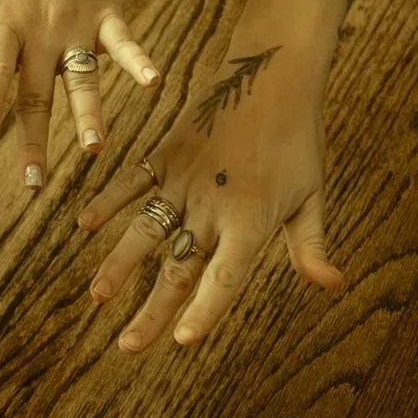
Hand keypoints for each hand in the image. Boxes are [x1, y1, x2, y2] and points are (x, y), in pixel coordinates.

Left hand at [0, 0, 156, 187]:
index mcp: (3, 19)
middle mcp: (40, 28)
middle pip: (37, 91)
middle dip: (34, 138)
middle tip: (32, 181)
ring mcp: (77, 22)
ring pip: (83, 77)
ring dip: (89, 115)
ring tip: (92, 150)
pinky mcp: (108, 10)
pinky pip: (125, 41)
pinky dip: (138, 60)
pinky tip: (153, 82)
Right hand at [86, 44, 338, 345]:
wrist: (274, 70)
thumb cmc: (298, 138)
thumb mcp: (312, 194)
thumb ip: (311, 244)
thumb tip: (332, 285)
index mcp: (252, 220)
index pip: (224, 278)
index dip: (205, 311)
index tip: (183, 341)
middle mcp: (213, 205)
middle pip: (178, 267)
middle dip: (152, 311)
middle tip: (128, 347)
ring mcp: (185, 179)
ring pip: (146, 231)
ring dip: (119, 265)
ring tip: (97, 297)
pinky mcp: (167, 153)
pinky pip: (132, 182)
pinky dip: (107, 202)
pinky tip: (85, 227)